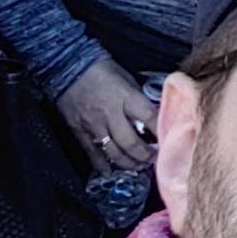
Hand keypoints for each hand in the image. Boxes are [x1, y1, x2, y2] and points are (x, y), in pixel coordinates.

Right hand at [56, 56, 156, 175]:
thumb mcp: (125, 77)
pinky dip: (102, 165)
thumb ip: (138, 98)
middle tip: (154, 159)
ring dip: (129, 163)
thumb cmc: (99, 68)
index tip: (170, 140)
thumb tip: (153, 114)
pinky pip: (92, 153)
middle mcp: (110, 113)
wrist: (66, 65)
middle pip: (132, 143)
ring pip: (113, 153)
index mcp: (125, 97)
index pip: (149, 118)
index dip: (162, 132)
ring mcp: (93, 125)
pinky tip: (110, 171)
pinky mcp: (79, 131)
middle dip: (146, 156)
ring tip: (138, 166)